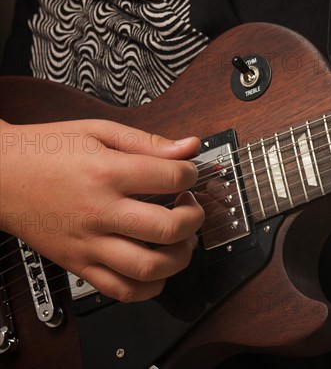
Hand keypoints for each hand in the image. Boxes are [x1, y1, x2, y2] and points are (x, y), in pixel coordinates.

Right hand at [0, 119, 204, 301]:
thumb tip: (189, 146)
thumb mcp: (97, 131)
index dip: (192, 174)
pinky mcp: (78, 265)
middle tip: (189, 208)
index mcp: (107, 172)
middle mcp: (99, 211)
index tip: (188, 174)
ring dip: (180, 257)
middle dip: (194, 218)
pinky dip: (150, 286)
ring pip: (149, 268)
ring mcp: (88, 243)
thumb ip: (147, 141)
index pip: (172, 178)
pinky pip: (121, 291)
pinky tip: (157, 267)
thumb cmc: (45, 151)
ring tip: (179, 240)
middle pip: (168, 229)